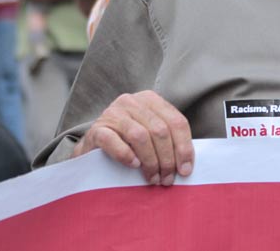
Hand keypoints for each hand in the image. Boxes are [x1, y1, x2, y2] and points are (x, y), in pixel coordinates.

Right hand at [73, 91, 193, 185]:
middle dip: (167, 159)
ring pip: (140, 136)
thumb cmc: (128, 143)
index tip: (186, 170)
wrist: (92, 148)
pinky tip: (134, 166)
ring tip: (153, 178)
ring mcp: (113, 113)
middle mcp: (132, 102)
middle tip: (167, 179)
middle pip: (160, 130)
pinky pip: (114, 141)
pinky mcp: (96, 129)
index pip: (176, 121)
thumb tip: (187, 166)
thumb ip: (169, 141)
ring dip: (150, 161)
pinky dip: (126, 155)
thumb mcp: (151, 135)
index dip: (184, 147)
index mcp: (151, 99)